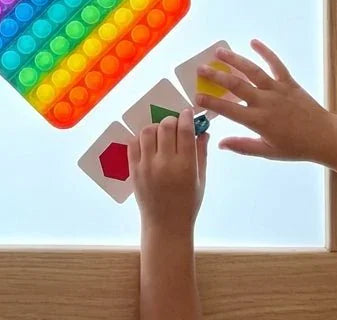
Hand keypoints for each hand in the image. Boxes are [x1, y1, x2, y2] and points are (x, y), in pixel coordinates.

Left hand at [131, 109, 207, 236]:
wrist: (166, 225)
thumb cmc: (188, 204)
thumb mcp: (201, 180)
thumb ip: (201, 153)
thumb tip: (203, 131)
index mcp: (185, 166)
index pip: (184, 131)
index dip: (186, 117)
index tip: (187, 113)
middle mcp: (164, 163)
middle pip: (165, 127)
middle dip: (171, 120)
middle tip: (175, 124)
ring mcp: (146, 165)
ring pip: (147, 132)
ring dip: (155, 127)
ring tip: (161, 134)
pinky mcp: (133, 169)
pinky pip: (133, 143)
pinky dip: (141, 138)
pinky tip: (149, 143)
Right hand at [198, 40, 334, 161]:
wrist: (326, 138)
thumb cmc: (295, 147)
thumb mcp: (268, 152)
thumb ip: (242, 147)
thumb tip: (219, 143)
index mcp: (258, 121)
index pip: (228, 110)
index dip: (210, 102)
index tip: (196, 96)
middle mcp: (265, 102)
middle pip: (236, 85)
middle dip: (216, 75)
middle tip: (200, 68)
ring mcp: (277, 90)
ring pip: (252, 71)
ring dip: (234, 60)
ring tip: (218, 52)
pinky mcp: (289, 82)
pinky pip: (276, 64)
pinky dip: (265, 52)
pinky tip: (253, 41)